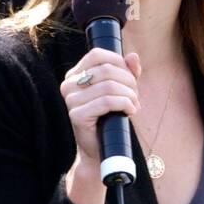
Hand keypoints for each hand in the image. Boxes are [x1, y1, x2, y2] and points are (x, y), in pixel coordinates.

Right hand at [60, 48, 140, 167]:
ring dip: (129, 95)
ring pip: (108, 86)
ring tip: (134, 105)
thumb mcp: (120, 90)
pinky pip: (106, 102)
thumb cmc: (110, 117)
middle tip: (135, 96)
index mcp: (75, 75)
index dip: (119, 62)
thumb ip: (127, 72)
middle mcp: (68, 85)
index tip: (131, 77)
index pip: (97, 55)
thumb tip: (133, 57)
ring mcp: (70, 101)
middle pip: (106, 70)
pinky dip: (124, 104)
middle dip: (128, 81)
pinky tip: (130, 111)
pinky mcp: (76, 116)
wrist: (102, 148)